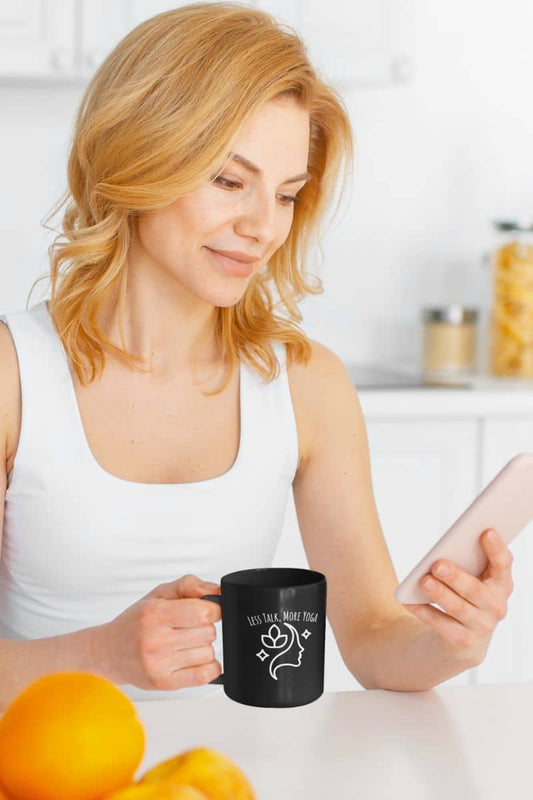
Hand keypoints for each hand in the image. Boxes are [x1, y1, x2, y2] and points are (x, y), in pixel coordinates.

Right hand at [102, 574, 221, 689]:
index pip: (202, 613)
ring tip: (185, 643)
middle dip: (204, 627)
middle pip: (208, 633)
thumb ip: (189, 585)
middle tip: (189, 627)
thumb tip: (217, 591)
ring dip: (203, 647)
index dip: (213, 609)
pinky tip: (195, 659)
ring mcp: (160, 664)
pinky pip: (204, 676)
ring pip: (208, 653)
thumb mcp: (159, 594)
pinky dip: (208, 667)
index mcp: (155, 614)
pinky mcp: (164, 683)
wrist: (108, 652)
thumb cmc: (135, 623)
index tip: (209, 610)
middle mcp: (156, 640)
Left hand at [403, 528, 513, 664]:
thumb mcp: (471, 575)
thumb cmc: (465, 591)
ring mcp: (482, 625)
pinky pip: (440, 624)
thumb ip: (467, 560)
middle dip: (456, 576)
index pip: (503, 564)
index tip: (486, 532)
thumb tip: (446, 547)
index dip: (497, 549)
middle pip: (475, 589)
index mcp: (502, 583)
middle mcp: (496, 606)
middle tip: (437, 564)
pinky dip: (424, 611)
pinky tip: (408, 601)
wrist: (464, 634)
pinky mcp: (463, 640)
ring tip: (424, 581)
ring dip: (440, 593)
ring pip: (458, 608)